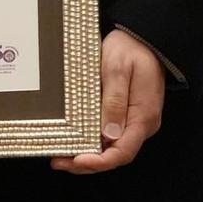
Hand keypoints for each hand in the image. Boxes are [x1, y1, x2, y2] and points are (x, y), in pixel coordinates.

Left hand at [51, 30, 164, 175]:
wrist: (142, 37)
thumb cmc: (130, 49)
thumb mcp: (118, 70)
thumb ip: (114, 101)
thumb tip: (108, 134)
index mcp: (143, 116)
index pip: (122, 152)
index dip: (98, 162)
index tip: (76, 161)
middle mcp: (142, 124)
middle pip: (115, 155)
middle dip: (87, 164)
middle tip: (59, 162)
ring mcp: (135, 121)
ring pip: (112, 148)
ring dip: (88, 155)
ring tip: (62, 156)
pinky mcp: (128, 115)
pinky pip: (112, 136)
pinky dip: (93, 143)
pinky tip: (76, 141)